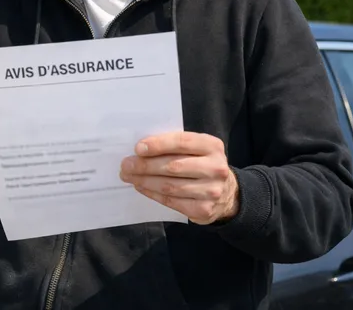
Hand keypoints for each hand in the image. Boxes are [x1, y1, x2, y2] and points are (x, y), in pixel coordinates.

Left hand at [119, 131, 239, 224]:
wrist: (227, 193)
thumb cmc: (202, 164)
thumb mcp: (197, 149)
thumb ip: (175, 146)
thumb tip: (140, 149)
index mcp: (212, 146)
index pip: (182, 142)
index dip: (158, 145)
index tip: (138, 148)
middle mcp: (215, 168)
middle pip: (173, 166)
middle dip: (145, 165)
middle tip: (126, 165)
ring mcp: (211, 191)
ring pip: (170, 186)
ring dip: (145, 181)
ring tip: (129, 176)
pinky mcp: (203, 209)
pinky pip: (171, 201)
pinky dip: (152, 194)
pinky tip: (141, 187)